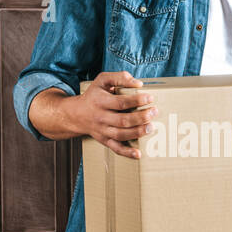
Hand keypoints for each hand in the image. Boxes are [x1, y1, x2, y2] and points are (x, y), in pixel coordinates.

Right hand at [41, 71, 156, 157]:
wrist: (77, 114)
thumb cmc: (94, 95)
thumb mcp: (102, 80)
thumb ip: (119, 78)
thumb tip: (138, 83)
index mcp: (100, 101)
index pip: (121, 102)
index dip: (137, 100)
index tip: (150, 98)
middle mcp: (101, 117)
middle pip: (122, 120)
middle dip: (141, 117)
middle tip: (154, 112)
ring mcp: (102, 131)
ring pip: (121, 135)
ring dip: (138, 132)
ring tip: (151, 127)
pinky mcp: (105, 140)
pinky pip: (116, 149)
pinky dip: (127, 153)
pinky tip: (139, 154)